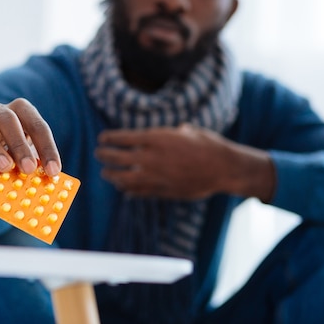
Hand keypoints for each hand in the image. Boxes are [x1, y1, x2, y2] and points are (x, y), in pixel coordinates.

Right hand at [0, 98, 61, 189]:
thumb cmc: (11, 156)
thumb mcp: (25, 158)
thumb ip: (34, 164)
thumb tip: (48, 179)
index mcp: (21, 112)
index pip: (37, 125)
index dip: (47, 148)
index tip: (54, 170)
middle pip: (9, 120)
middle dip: (20, 145)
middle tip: (28, 168)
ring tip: (6, 167)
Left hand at [95, 124, 273, 200]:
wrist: (225, 168)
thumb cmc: (207, 145)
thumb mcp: (187, 131)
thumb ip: (168, 134)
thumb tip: (162, 135)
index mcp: (156, 138)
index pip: (123, 138)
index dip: (109, 138)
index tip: (102, 138)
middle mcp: (152, 157)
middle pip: (118, 157)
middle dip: (104, 155)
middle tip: (99, 154)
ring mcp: (156, 176)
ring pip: (123, 178)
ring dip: (112, 175)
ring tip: (106, 173)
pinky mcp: (162, 191)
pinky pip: (139, 192)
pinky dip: (129, 190)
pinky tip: (123, 189)